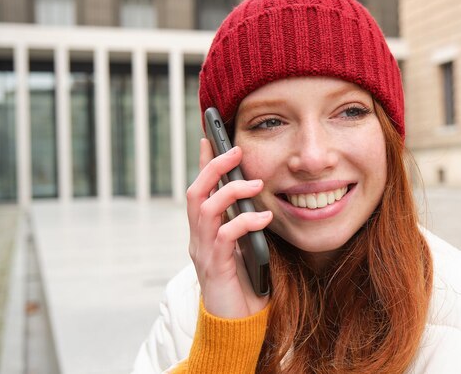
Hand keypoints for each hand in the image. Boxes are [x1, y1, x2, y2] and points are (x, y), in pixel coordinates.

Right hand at [186, 139, 271, 318]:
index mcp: (205, 230)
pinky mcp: (215, 267)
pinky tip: (264, 219)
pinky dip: (244, 222)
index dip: (204, 162)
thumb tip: (259, 196)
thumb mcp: (245, 246)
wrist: (236, 324)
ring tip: (256, 184)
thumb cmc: (243, 283)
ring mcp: (203, 252)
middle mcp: (199, 237)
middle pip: (195, 192)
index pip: (200, 189)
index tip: (210, 136)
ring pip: (205, 209)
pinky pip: (225, 236)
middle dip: (213, 167)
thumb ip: (245, 223)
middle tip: (235, 150)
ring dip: (230, 191)